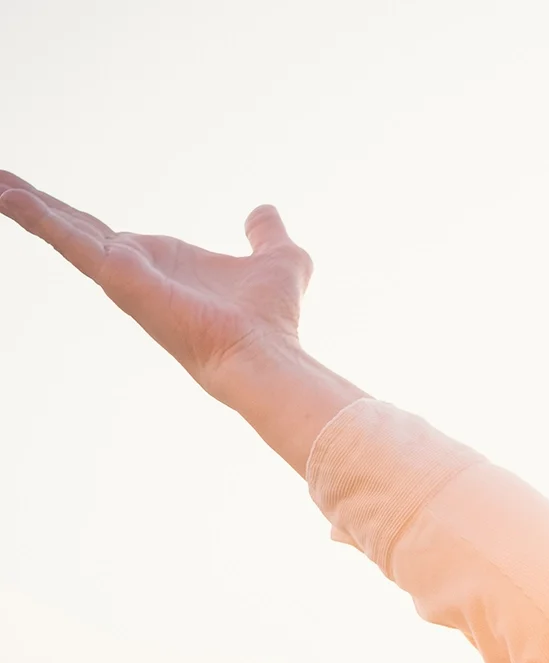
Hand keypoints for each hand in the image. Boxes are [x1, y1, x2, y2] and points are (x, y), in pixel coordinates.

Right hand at [1, 174, 361, 470]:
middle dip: (36, 206)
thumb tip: (264, 211)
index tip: (39, 198)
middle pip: (74, 228)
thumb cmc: (271, 318)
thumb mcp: (278, 259)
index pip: (104, 233)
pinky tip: (8, 196)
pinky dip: (39, 217)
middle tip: (0, 181)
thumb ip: (266, 235)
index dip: (71, 215)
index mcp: (160, 262)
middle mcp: (134, 268)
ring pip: (64, 231)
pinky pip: (69, 238)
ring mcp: (122, 273)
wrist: (263, 351)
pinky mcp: (117, 275)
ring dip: (27, 207)